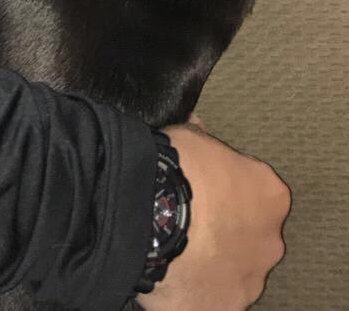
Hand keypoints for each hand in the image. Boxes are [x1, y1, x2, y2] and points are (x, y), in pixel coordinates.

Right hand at [136, 124, 290, 309]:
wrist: (150, 217)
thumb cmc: (176, 170)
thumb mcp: (190, 137)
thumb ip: (202, 139)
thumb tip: (197, 129)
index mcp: (270, 195)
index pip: (259, 191)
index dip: (231, 188)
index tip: (208, 187)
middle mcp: (270, 241)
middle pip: (253, 235)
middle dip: (229, 230)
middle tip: (193, 220)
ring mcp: (249, 279)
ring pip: (236, 269)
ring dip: (215, 260)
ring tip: (178, 248)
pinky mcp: (224, 307)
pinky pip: (214, 296)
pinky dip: (198, 287)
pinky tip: (173, 272)